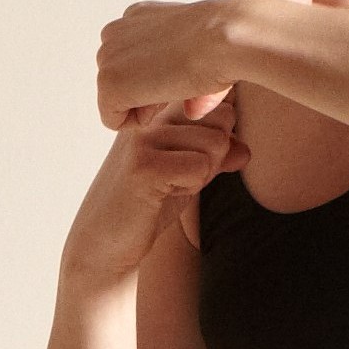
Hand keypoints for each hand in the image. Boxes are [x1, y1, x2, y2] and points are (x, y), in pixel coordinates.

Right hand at [65, 96, 250, 279]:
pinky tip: (161, 196)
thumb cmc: (146, 207)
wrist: (103, 243)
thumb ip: (217, 157)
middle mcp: (149, 114)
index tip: (184, 162)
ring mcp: (145, 137)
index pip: (220, 104)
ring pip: (216, 143)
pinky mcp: (144, 165)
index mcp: (158, 108)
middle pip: (223, 120)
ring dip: (200, 175)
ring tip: (168, 187)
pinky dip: (190, 188)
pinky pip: (201, 167)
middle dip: (213, 157)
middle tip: (177, 179)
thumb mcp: (189, 175)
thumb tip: (246, 150)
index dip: (218, 141)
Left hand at [95, 0, 240, 130]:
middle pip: (121, 86)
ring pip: (116, 103)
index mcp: (136, 18)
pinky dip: (139, 122)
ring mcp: (107, 56)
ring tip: (175, 85)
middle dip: (149, 95)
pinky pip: (112, 121)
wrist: (227, 38)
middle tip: (181, 79)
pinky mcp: (108, 82)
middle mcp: (114, 32)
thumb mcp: (199, 54)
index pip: (131, 67)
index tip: (184, 70)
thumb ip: (183, 78)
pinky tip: (163, 98)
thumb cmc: (224, 45)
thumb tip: (191, 112)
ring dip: (147, 106)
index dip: (160, 80)